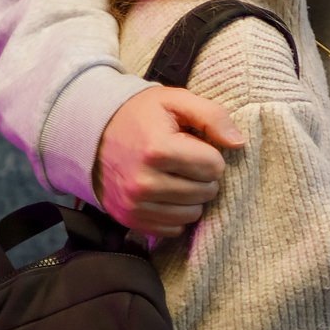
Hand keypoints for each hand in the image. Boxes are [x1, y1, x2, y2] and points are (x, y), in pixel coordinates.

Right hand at [93, 86, 245, 236]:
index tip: (193, 145)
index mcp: (157, 149)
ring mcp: (135, 204)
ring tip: (177, 176)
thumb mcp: (175, 101)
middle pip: (206, 192)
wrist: (92, 133)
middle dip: (203, 176)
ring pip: (193, 214)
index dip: (211, 154)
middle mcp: (144, 182)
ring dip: (192, 196)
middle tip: (185, 161)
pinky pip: (173, 229)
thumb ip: (212, 116)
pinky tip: (165, 193)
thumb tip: (238, 143)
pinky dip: (175, 213)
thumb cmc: (140, 115)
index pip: (214, 166)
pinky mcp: (129, 219)